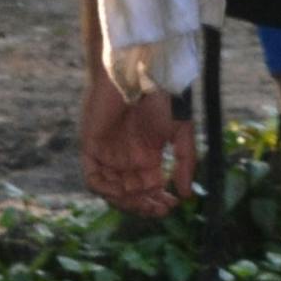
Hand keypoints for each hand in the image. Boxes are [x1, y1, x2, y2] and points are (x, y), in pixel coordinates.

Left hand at [81, 64, 197, 219]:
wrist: (139, 71)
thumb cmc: (162, 97)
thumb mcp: (181, 132)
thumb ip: (185, 162)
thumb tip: (188, 194)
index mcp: (148, 156)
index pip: (150, 190)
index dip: (159, 201)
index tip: (173, 205)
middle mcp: (127, 159)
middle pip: (132, 195)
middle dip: (145, 206)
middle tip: (159, 209)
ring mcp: (108, 154)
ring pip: (112, 191)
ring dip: (126, 202)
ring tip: (143, 201)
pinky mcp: (91, 146)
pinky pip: (93, 177)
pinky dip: (104, 189)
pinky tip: (120, 191)